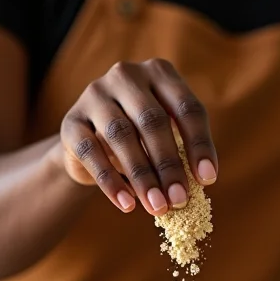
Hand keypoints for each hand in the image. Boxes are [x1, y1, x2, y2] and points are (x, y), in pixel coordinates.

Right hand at [59, 59, 217, 214]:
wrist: (89, 145)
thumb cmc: (140, 140)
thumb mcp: (164, 138)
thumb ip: (181, 152)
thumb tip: (200, 184)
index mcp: (159, 73)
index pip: (187, 108)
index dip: (199, 145)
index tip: (207, 179)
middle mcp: (126, 75)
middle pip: (153, 121)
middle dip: (169, 165)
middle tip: (180, 200)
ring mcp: (95, 94)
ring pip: (122, 135)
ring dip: (142, 176)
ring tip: (157, 207)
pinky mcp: (71, 121)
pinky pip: (92, 152)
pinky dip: (111, 182)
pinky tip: (127, 205)